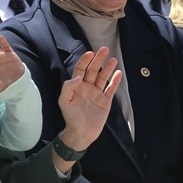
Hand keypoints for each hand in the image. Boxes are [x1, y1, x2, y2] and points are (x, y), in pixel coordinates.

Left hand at [55, 47, 120, 162]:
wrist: (81, 133)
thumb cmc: (71, 118)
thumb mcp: (64, 102)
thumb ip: (68, 87)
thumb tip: (78, 76)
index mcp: (77, 86)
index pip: (81, 69)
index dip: (85, 61)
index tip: (90, 53)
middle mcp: (87, 87)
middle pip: (93, 70)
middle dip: (98, 60)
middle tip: (104, 49)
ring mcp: (97, 93)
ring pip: (103, 77)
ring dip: (108, 68)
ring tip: (113, 59)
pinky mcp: (105, 101)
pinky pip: (111, 89)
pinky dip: (115, 81)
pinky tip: (118, 73)